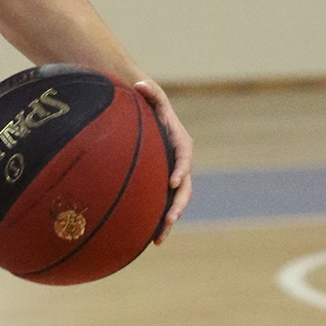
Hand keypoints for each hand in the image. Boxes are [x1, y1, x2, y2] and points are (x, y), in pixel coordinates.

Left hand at [135, 77, 192, 238]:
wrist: (141, 117)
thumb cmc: (145, 105)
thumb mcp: (149, 95)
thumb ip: (149, 91)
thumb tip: (141, 84)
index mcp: (180, 143)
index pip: (184, 157)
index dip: (181, 169)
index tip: (173, 182)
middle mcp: (179, 162)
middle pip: (184, 187)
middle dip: (178, 204)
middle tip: (170, 218)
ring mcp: (170, 176)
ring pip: (175, 203)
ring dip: (168, 220)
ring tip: (158, 239)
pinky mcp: (159, 186)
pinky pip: (162, 206)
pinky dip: (157, 222)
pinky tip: (149, 241)